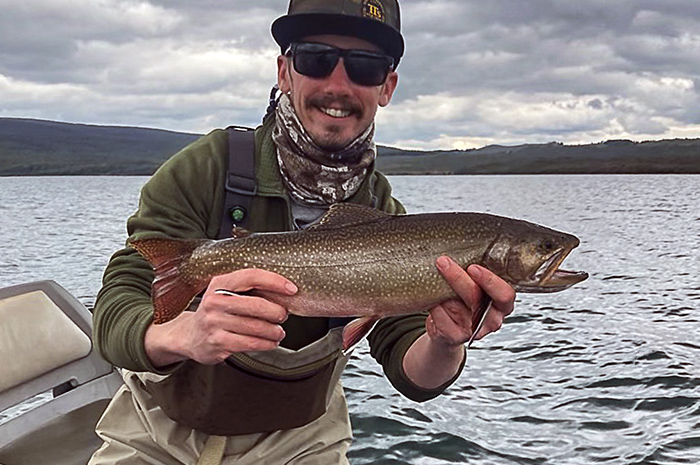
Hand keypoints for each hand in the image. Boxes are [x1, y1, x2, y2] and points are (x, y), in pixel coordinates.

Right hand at [145, 269, 296, 366]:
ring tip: (279, 331)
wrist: (190, 336)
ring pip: (256, 327)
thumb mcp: (226, 294)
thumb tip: (285, 291)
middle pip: (256, 304)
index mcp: (219, 283)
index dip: (275, 281)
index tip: (291, 289)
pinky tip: (271, 342)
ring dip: (274, 331)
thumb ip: (249, 290)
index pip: (251, 276)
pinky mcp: (217, 342)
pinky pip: (250, 343)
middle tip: (284, 315)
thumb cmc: (217, 312)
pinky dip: (266, 344)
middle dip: (277, 311)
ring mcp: (214, 323)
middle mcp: (214, 301)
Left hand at [428, 256, 515, 348]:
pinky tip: (433, 301)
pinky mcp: (457, 337)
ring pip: (454, 305)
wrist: (447, 329)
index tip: (472, 267)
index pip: (505, 294)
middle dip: (457, 277)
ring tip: (435, 279)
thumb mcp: (475, 284)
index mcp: (502, 304)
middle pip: (476, 297)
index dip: (489, 281)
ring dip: (441, 291)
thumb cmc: (462, 298)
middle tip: (443, 262)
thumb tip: (458, 248)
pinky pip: (441, 317)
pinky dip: (434, 306)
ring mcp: (475, 331)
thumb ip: (475, 273)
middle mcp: (493, 319)